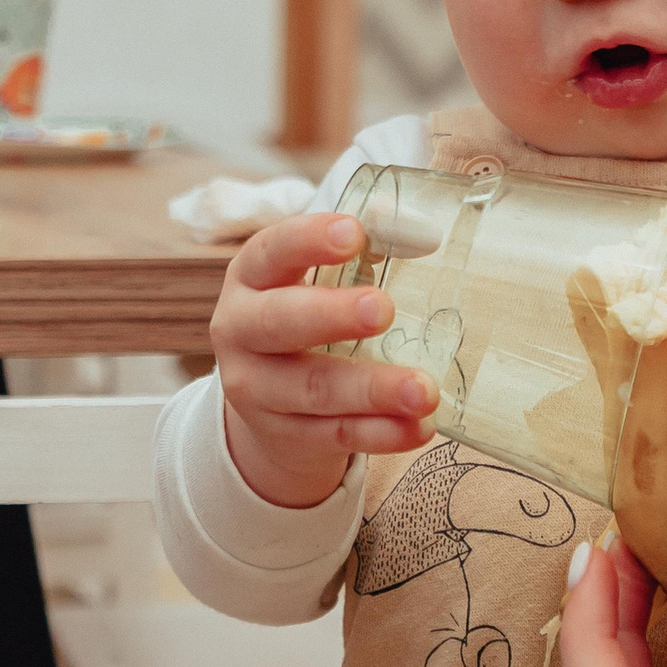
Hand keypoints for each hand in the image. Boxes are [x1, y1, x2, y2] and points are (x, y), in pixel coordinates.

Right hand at [208, 212, 438, 508]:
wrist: (270, 400)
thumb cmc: (309, 314)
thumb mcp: (320, 280)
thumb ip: (365, 253)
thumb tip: (425, 232)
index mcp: (252, 277)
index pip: (272, 250)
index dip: (309, 240)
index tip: (354, 233)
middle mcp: (241, 330)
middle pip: (279, 321)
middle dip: (333, 315)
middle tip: (383, 308)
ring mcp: (256, 388)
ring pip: (313, 389)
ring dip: (372, 389)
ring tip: (424, 389)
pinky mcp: (284, 434)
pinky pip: (335, 434)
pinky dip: (381, 433)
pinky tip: (419, 426)